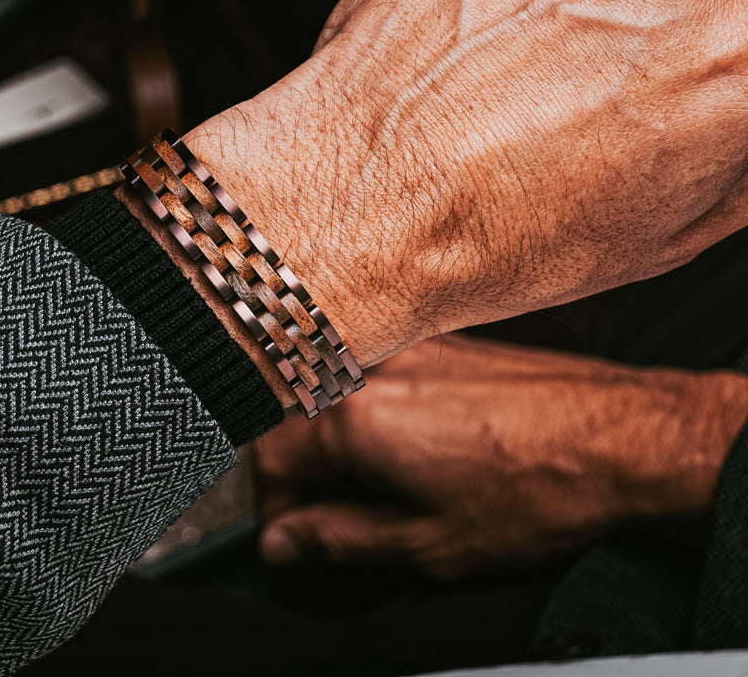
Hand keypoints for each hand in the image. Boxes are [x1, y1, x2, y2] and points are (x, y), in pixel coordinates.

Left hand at [185, 0, 747, 368]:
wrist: (352, 201)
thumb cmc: (486, 232)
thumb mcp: (673, 227)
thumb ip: (742, 145)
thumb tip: (744, 108)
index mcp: (734, 43)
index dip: (745, 19)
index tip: (722, 47)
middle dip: (678, 6)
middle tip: (621, 75)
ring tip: (526, 73)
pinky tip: (483, 39)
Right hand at [255, 334, 747, 579]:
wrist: (618, 434)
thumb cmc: (533, 488)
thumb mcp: (426, 543)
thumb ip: (338, 541)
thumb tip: (283, 543)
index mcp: (352, 416)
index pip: (266, 461)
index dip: (271, 511)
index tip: (288, 541)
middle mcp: (368, 367)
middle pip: (294, 423)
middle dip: (301, 478)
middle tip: (330, 524)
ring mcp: (402, 348)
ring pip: (332, 398)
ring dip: (335, 447)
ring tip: (377, 490)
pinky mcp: (434, 342)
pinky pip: (373, 377)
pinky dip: (371, 417)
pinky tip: (412, 449)